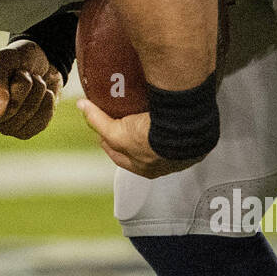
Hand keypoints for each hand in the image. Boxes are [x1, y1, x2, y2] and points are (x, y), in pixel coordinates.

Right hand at [0, 41, 62, 138]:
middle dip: (23, 86)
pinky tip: (43, 93)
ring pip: (28, 113)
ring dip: (37, 89)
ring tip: (33, 80)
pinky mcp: (28, 130)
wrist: (41, 63)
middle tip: (22, 72)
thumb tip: (0, 98)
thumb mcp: (3, 58)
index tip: (5, 95)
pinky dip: (48, 100)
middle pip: (10, 112)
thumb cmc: (16, 59)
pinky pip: (43, 120)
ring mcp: (9, 127)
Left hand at [77, 99, 191, 178]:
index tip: (105, 128)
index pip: (119, 156)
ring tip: (146, 112)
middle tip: (126, 118)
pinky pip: (178, 131)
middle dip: (131, 137)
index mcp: (143, 169)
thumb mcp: (116, 132)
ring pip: (160, 142)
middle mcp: (162, 165)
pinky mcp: (194, 141)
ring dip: (153, 130)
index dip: (109, 141)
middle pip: (139, 150)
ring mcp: (179, 154)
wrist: (183, 129)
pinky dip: (171, 123)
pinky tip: (167, 111)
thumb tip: (82, 107)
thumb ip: (98, 121)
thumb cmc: (153, 138)